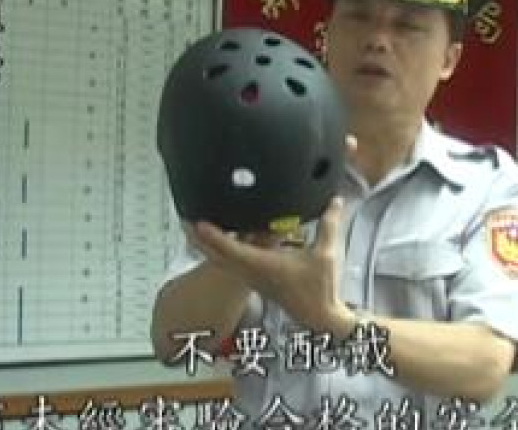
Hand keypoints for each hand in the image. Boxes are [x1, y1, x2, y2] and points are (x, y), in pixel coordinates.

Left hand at [190, 197, 353, 335]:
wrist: (320, 318)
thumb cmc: (320, 289)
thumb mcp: (327, 254)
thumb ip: (329, 224)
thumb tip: (334, 200)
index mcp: (263, 265)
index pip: (231, 249)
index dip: (213, 236)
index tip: (198, 222)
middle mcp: (252, 272)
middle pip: (215, 255)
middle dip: (198, 238)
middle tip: (184, 218)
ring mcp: (251, 277)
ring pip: (220, 261)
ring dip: (207, 244)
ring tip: (196, 224)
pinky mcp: (255, 279)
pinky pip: (229, 263)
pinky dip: (220, 250)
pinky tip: (222, 239)